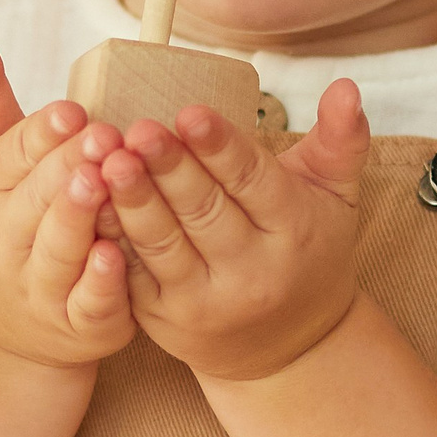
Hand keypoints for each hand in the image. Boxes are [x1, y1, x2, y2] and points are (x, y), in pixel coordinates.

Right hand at [0, 28, 134, 367]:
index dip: (42, 132)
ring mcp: (40, 283)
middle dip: (67, 167)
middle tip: (102, 138)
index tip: (70, 110)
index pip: (14, 153)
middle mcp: (7, 235)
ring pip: (61, 248)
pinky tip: (118, 258)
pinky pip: (87, 303)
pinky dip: (101, 284)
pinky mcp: (77, 322)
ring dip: (83, 217)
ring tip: (104, 184)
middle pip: (38, 198)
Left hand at [94, 79, 370, 379]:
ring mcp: (204, 301)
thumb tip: (346, 86)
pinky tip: (91, 202)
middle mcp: (252, 272)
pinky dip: (111, 237)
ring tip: (108, 160)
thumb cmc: (310, 254)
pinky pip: (132, 274)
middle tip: (137, 128)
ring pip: (163, 244)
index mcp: (294, 231)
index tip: (190, 113)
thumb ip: (341, 141)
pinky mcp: (163, 320)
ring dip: (133, 201)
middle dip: (169, 169)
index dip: (220, 148)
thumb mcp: (337, 199)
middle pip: (204, 211)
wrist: (290, 350)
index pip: (254, 182)